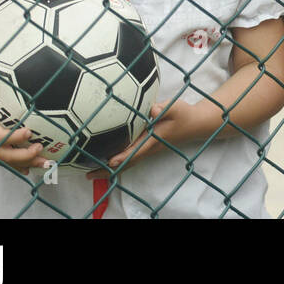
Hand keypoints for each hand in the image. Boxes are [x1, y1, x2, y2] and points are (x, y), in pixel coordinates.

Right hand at [0, 75, 48, 175]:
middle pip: (4, 154)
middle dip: (23, 155)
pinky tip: (31, 170)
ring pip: (5, 162)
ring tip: (46, 164)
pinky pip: (2, 162)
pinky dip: (17, 166)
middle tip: (40, 148)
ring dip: (26, 164)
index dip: (13, 137)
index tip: (29, 131)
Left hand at [87, 97, 215, 177]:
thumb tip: (151, 110)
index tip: (110, 161)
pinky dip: (117, 162)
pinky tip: (105, 161)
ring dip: (110, 169)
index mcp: (154, 139)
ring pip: (127, 162)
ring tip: (91, 173)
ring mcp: (148, 149)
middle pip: (127, 162)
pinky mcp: (147, 146)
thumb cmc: (184, 115)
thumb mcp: (176, 108)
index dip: (124, 156)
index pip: (137, 150)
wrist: (195, 124)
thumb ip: (164, 108)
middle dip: (109, 170)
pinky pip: (130, 158)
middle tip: (88, 175)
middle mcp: (149, 147)